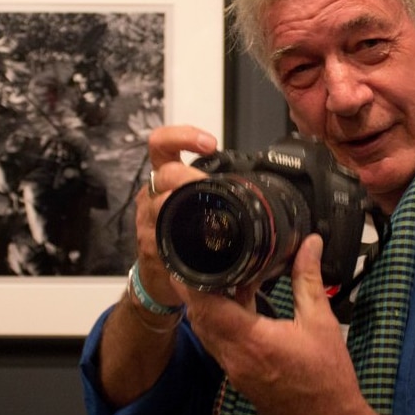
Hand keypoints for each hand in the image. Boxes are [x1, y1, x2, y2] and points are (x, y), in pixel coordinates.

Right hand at [134, 125, 216, 309]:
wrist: (162, 277)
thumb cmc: (184, 235)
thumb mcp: (197, 206)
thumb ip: (219, 191)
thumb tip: (265, 186)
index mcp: (166, 178)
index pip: (163, 144)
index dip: (183, 136)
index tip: (210, 143)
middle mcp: (153, 194)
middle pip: (164, 172)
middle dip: (187, 175)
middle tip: (206, 183)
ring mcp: (149, 219)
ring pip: (159, 201)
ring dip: (181, 202)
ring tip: (200, 209)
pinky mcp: (150, 244)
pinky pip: (160, 235)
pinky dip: (175, 235)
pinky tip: (189, 240)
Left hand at [173, 235, 383, 414]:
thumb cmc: (327, 378)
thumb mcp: (321, 322)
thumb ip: (308, 279)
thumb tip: (309, 244)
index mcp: (250, 340)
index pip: (205, 306)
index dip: (192, 279)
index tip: (190, 255)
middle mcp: (233, 356)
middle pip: (199, 316)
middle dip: (197, 287)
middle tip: (203, 258)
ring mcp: (234, 368)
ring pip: (207, 330)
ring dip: (208, 303)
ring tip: (222, 274)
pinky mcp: (239, 375)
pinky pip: (219, 342)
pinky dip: (222, 320)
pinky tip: (242, 302)